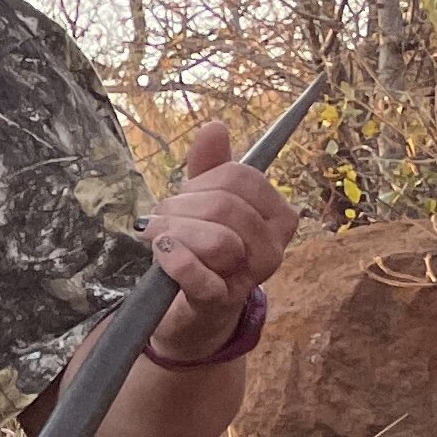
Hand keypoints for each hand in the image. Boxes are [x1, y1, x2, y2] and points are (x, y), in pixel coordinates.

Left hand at [141, 115, 300, 361]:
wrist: (187, 310)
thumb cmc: (201, 251)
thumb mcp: (203, 203)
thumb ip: (210, 166)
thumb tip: (215, 126)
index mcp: (276, 216)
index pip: (241, 177)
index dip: (202, 181)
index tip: (182, 195)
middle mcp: (273, 247)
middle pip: (226, 206)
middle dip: (182, 207)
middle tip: (159, 219)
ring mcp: (250, 278)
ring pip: (218, 239)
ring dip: (175, 232)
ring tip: (159, 238)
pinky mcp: (219, 303)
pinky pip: (201, 277)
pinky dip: (176, 261)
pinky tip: (163, 253)